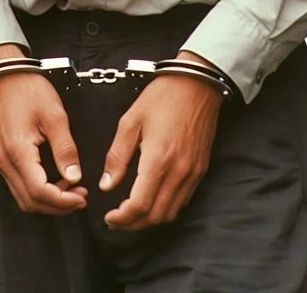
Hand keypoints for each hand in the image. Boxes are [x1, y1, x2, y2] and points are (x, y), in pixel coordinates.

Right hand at [0, 45, 86, 216]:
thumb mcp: (54, 115)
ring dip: (48, 200)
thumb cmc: (28, 89)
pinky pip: (20, 185)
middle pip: (30, 201)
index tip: (82, 197)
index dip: (63, 201)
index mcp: (18, 151)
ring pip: (23, 197)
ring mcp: (2, 161)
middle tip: (81, 197)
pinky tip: (56, 180)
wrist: (4, 74)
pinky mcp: (3, 157)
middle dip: (57, 206)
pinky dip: (38, 190)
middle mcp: (6, 162)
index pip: (39, 192)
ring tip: (72, 190)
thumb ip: (65, 148)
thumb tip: (75, 177)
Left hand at [101, 53, 222, 230]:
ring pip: (171, 212)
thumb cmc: (163, 96)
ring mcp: (192, 172)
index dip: (122, 218)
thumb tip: (106, 184)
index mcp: (158, 159)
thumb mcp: (131, 120)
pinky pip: (184, 200)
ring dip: (150, 220)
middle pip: (156, 216)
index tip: (109, 217)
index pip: (140, 205)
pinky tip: (154, 200)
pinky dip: (167, 208)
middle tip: (117, 220)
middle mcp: (178, 171)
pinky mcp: (200, 169)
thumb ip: (117, 155)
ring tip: (133, 214)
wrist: (197, 83)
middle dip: (133, 224)